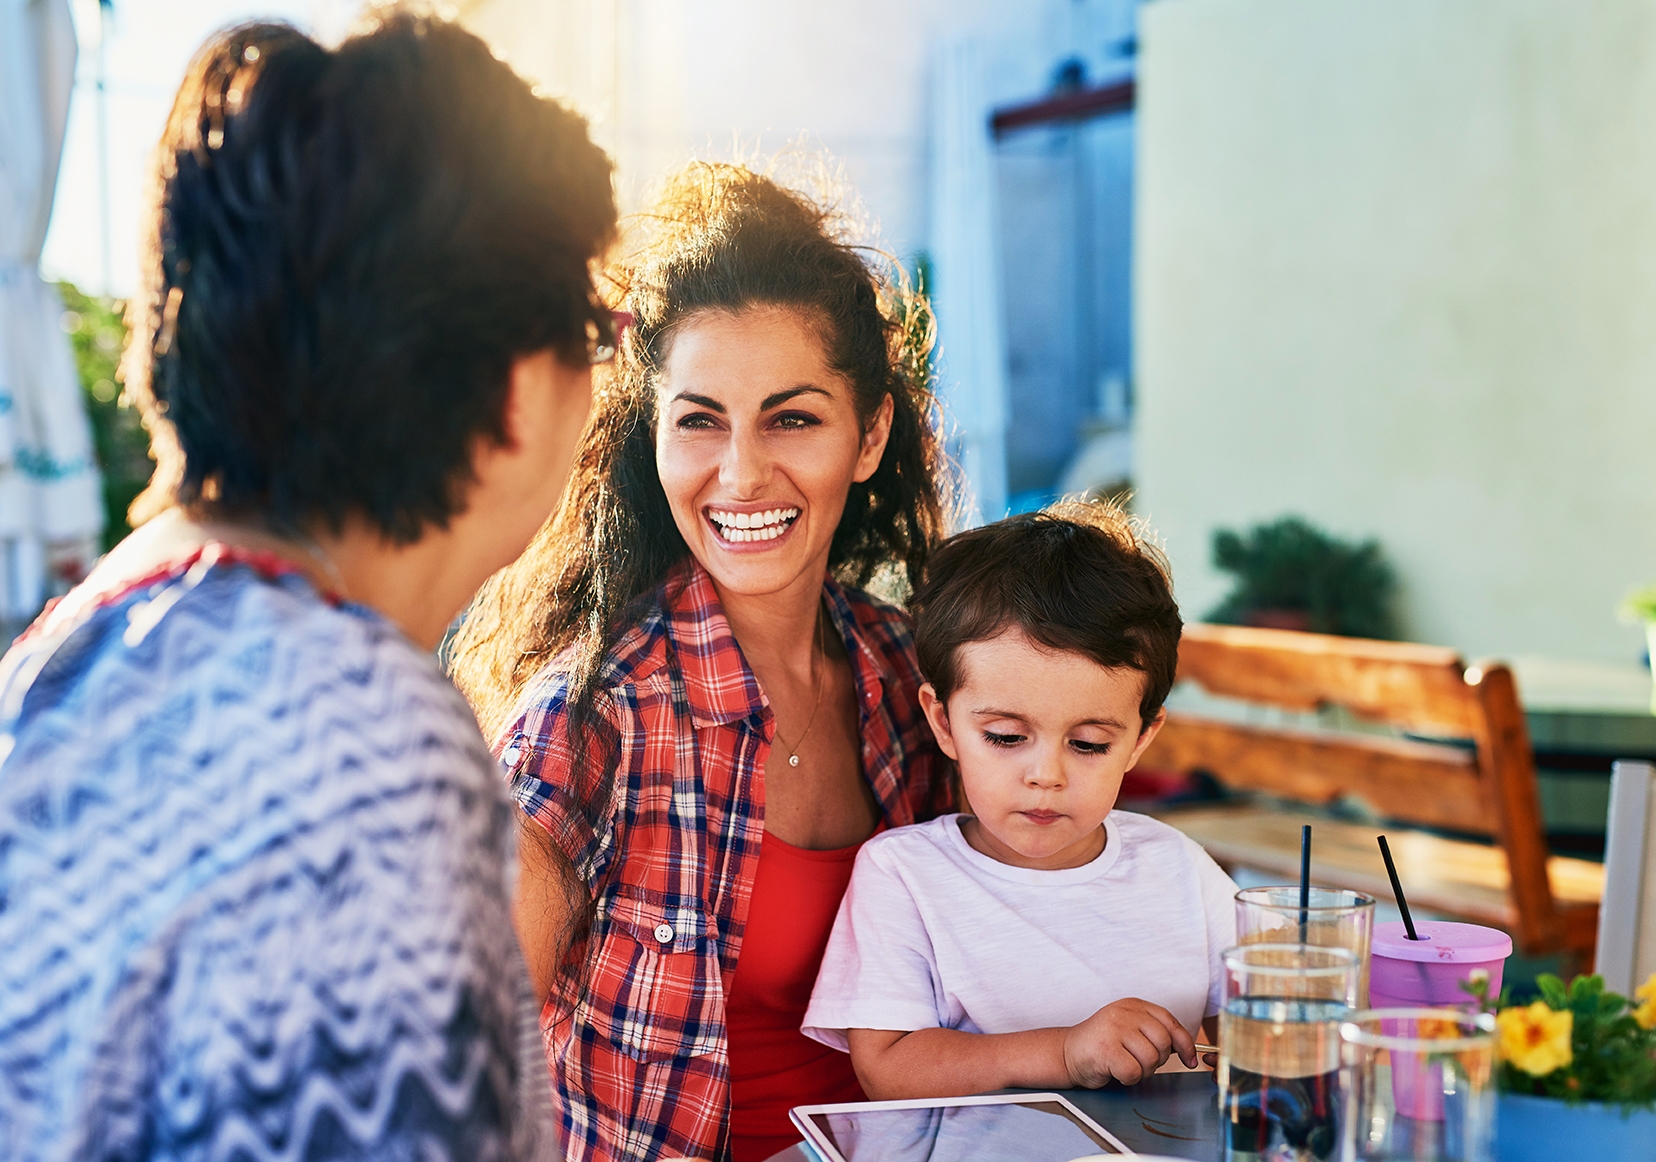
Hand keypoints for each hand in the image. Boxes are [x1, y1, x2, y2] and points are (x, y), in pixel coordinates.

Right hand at [1061, 997, 1196, 1087]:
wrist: (1067, 1053)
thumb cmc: (1101, 1045)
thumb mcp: (1129, 1029)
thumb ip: (1154, 1032)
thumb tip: (1188, 1050)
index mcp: (1133, 1005)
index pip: (1170, 1022)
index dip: (1185, 1044)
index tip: (1189, 1059)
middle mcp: (1124, 1013)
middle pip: (1164, 1042)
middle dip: (1158, 1059)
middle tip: (1140, 1061)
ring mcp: (1114, 1029)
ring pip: (1151, 1059)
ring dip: (1142, 1071)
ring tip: (1125, 1064)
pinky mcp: (1106, 1049)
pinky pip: (1134, 1072)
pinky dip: (1128, 1078)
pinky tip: (1115, 1071)